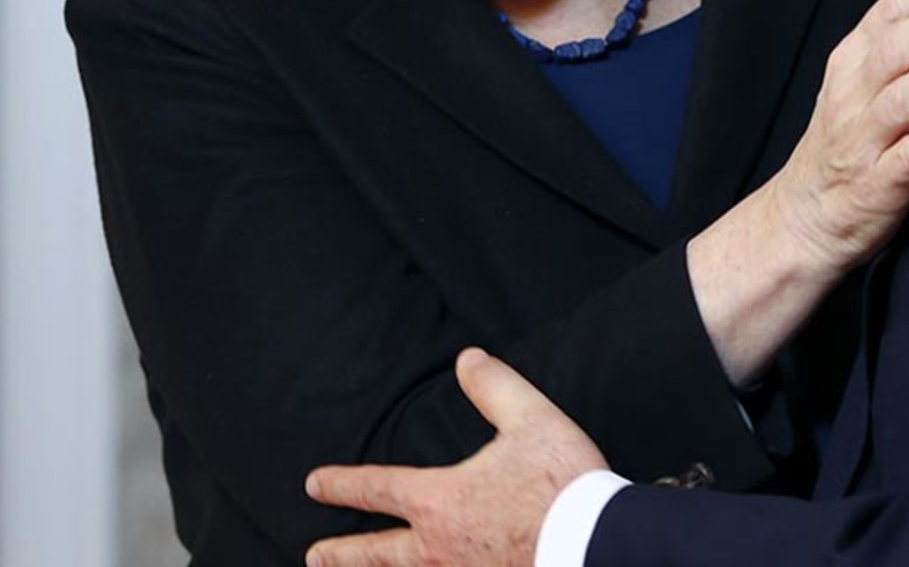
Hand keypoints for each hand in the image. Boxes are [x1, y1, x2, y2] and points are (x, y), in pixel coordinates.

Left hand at [305, 348, 606, 566]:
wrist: (595, 543)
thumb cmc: (561, 483)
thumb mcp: (531, 419)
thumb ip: (495, 387)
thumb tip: (469, 360)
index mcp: (441, 501)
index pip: (379, 488)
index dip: (343, 484)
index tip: (315, 483)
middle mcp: (440, 548)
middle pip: (376, 554)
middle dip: (342, 553)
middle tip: (313, 554)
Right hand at [687, 0, 908, 384]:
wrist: (804, 217)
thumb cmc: (847, 140)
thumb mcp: (859, 82)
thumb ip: (900, 47)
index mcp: (851, 63)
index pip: (888, 13)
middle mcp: (853, 96)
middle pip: (894, 50)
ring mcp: (863, 141)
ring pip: (899, 100)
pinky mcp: (878, 185)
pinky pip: (905, 160)